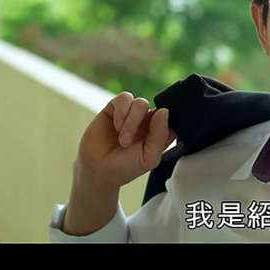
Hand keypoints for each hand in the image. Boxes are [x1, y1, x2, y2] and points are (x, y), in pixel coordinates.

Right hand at [63, 92, 175, 235]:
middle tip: (127, 143)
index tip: (156, 131)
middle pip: (156, 107)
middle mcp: (148, 121)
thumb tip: (164, 111)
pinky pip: (124, 98)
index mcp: (159, 133)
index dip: (168, 120)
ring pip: (140, 103)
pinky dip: (121, 112)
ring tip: (120, 139)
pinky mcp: (115, 108)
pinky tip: (115, 125)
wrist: (97, 170)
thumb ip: (159, 135)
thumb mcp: (148, 158)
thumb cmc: (124, 167)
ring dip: (130, 121)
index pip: (172, 118)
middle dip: (141, 124)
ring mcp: (132, 114)